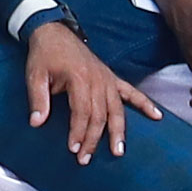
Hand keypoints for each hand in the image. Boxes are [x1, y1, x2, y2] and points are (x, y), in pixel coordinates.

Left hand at [21, 15, 137, 160]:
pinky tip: (156, 115)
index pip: (82, 111)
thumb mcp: (34, 75)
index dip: (78, 132)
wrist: (54, 32)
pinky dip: (145, 103)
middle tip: (86, 158)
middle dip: (94, 139)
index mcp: (79, 78)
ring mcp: (107, 79)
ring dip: (119, 131)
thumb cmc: (44, 54)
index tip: (73, 149)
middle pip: (100, 115)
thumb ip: (37, 99)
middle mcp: (98, 79)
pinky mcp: (111, 78)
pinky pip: (131, 92)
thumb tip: (36, 123)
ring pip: (117, 109)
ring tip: (118, 151)